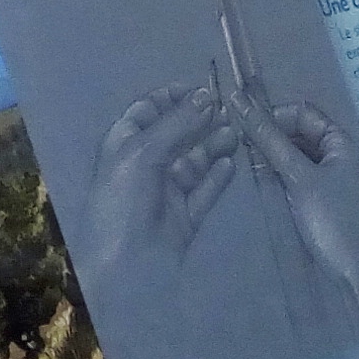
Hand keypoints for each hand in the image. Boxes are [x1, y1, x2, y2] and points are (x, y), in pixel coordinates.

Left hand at [91, 83, 232, 271]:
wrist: (126, 269)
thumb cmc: (123, 204)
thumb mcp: (142, 155)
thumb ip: (175, 125)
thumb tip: (206, 96)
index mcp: (122, 146)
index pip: (147, 112)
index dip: (172, 98)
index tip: (203, 89)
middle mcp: (143, 165)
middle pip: (175, 134)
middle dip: (200, 120)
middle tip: (231, 111)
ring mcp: (164, 193)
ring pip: (193, 162)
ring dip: (213, 145)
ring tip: (237, 134)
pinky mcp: (184, 217)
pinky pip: (204, 191)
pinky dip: (217, 176)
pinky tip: (232, 164)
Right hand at [254, 100, 358, 299]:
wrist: (358, 278)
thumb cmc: (334, 223)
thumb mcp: (299, 178)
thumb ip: (269, 139)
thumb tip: (238, 99)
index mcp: (342, 144)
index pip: (301, 112)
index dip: (272, 116)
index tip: (242, 132)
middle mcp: (339, 157)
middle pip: (297, 133)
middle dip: (269, 138)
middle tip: (237, 151)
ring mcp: (331, 181)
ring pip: (294, 157)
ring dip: (270, 159)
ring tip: (245, 169)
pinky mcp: (321, 203)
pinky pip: (295, 179)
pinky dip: (278, 178)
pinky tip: (261, 189)